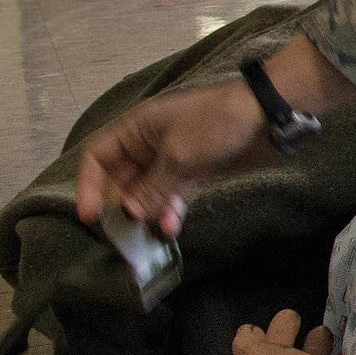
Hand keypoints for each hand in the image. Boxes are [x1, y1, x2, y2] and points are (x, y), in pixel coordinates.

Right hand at [76, 31, 355, 236]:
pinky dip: (169, 212)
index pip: (97, 157)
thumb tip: (129, 214)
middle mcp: (148, 145)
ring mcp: (171, 160)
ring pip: (146, 193)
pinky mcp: (194, 172)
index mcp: (136, 129)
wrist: (267, 116)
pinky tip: (170, 229)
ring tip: (146, 239)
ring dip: (146, 215)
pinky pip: (171, 197)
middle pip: (120, 180)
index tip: (90, 216)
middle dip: (119, 207)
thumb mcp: (179, 155)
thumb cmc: (217, 123)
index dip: (88, 186)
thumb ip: (152, 187)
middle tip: (120, 237)